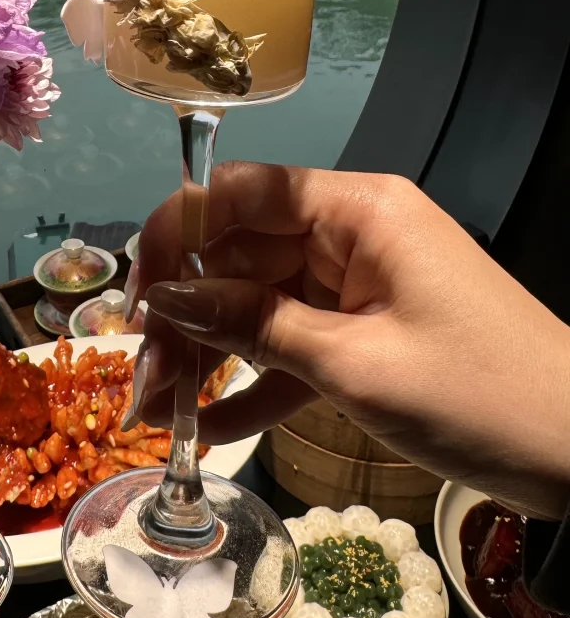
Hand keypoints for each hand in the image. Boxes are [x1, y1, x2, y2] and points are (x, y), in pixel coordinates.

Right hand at [129, 163, 569, 519]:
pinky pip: (294, 347)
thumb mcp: (355, 364)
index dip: (178, 235)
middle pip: (242, 255)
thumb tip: (164, 299)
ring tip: (157, 410)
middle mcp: (352, 235)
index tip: (138, 297)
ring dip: (210, 355)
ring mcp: (360, 288)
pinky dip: (256, 383)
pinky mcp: (368, 337)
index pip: (242, 192)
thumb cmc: (479, 395)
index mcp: (358, 211)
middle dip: (185, 315)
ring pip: (259, 305)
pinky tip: (207, 425)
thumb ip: (253, 326)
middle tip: (140, 379)